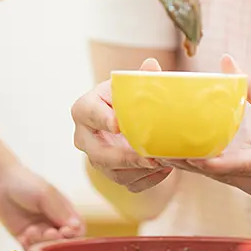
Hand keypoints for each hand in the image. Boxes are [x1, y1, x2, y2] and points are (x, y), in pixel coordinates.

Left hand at [0, 164, 83, 248]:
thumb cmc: (26, 183)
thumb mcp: (46, 194)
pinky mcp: (24, 238)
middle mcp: (54, 223)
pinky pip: (30, 250)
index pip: (77, 229)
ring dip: (41, 244)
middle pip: (63, 242)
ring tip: (30, 232)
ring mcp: (39, 232)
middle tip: (47, 233)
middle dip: (56, 241)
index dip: (74, 235)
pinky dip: (29, 247)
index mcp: (64, 211)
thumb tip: (77, 228)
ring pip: (47, 248)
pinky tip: (23, 237)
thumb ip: (60, 211)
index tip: (65, 231)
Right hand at [72, 58, 172, 192]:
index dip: (102, 119)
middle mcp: (84, 138)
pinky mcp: (112, 176)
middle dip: (125, 157)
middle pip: (99, 153)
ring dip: (142, 170)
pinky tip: (166, 168)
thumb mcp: (128, 86)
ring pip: (115, 173)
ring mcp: (96, 161)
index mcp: (83, 109)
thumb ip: (140, 78)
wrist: (125, 119)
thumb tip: (151, 65)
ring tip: (167, 162)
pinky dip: (150, 179)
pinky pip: (131, 184)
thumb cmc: (124, 98)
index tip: (118, 124)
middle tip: (150, 157)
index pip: (88, 113)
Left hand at [163, 55, 250, 196]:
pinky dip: (206, 167)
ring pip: (223, 179)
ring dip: (195, 167)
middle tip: (163, 151)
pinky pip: (226, 178)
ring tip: (163, 154)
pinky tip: (180, 157)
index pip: (244, 164)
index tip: (191, 156)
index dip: (216, 162)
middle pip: (227, 174)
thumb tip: (226, 60)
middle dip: (195, 163)